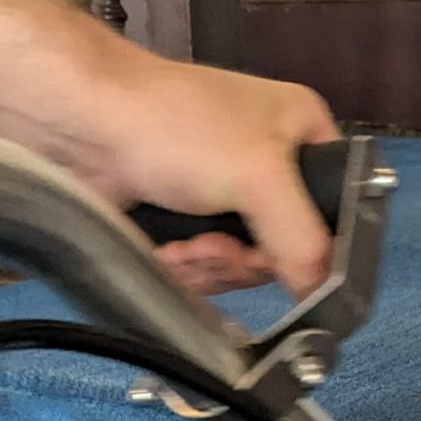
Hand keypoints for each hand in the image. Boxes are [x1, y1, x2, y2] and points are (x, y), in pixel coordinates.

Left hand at [75, 51, 338, 300]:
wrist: (84, 124)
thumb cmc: (175, 125)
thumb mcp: (260, 176)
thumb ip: (303, 240)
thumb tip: (321, 296)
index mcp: (303, 135)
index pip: (337, 212)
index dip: (312, 248)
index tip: (278, 258)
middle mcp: (270, 167)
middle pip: (285, 252)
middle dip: (243, 261)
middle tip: (212, 245)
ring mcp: (226, 199)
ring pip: (243, 270)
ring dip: (210, 267)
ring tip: (182, 243)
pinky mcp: (188, 225)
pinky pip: (207, 272)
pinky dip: (186, 269)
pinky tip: (167, 250)